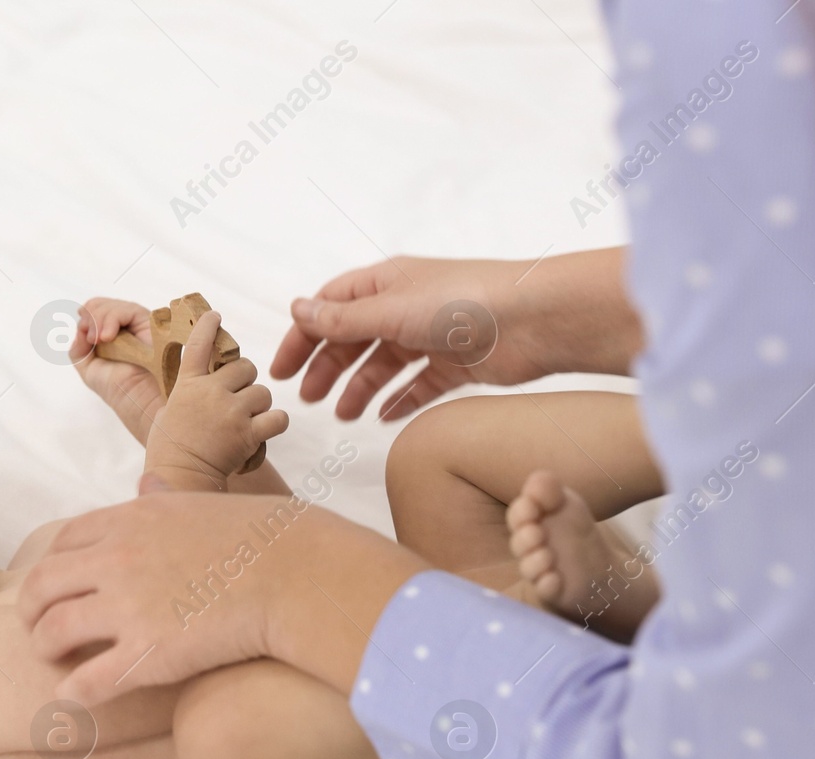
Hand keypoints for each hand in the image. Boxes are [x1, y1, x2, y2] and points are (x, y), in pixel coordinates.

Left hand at [18, 491, 428, 705]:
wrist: (296, 574)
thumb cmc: (264, 538)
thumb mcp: (203, 502)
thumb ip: (165, 498)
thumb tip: (146, 486)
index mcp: (129, 520)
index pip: (62, 542)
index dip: (50, 568)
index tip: (55, 587)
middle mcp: (116, 560)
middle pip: (41, 586)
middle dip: (32, 610)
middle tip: (39, 629)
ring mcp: (127, 608)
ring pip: (51, 633)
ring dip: (44, 649)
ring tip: (55, 662)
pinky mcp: (146, 655)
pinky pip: (86, 682)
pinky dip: (72, 693)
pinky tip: (72, 699)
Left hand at [69, 297, 163, 444]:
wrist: (137, 398)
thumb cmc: (117, 388)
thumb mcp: (87, 368)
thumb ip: (77, 349)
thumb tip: (80, 328)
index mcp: (109, 335)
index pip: (93, 310)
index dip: (85, 318)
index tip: (86, 339)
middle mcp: (124, 327)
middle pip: (99, 304)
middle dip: (90, 318)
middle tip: (93, 340)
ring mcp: (137, 324)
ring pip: (111, 306)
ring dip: (99, 320)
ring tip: (101, 341)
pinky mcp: (149, 323)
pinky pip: (127, 309)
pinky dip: (112, 319)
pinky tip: (108, 337)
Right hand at [144, 310, 287, 490]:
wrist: (179, 477)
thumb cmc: (169, 449)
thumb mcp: (169, 411)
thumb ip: (187, 394)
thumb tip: (198, 386)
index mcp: (188, 384)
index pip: (198, 344)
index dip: (208, 326)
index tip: (216, 316)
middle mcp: (211, 392)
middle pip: (244, 367)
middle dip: (246, 381)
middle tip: (239, 398)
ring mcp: (231, 411)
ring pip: (262, 392)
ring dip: (259, 404)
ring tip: (246, 422)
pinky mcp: (248, 433)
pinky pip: (278, 418)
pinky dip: (275, 423)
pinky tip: (265, 429)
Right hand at [272, 248, 641, 420]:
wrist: (532, 321)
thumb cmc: (461, 303)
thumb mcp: (391, 311)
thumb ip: (343, 318)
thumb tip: (297, 308)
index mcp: (386, 284)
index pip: (332, 307)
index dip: (304, 336)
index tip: (282, 370)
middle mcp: (407, 306)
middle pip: (355, 338)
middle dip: (328, 367)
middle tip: (308, 400)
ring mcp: (432, 336)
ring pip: (385, 365)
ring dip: (360, 388)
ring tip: (344, 415)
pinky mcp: (458, 363)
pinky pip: (420, 385)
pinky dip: (401, 400)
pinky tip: (383, 418)